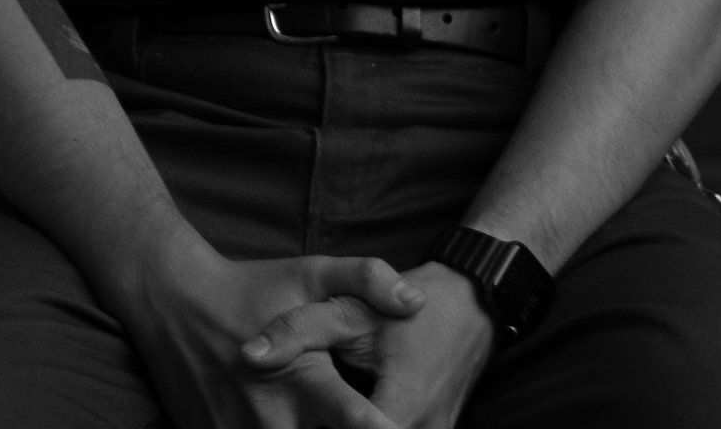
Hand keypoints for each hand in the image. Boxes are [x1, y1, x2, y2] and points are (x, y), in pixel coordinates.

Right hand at [123, 238, 427, 428]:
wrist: (175, 303)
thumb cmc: (252, 288)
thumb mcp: (310, 272)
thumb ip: (366, 278)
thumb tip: (417, 299)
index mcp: (304, 380)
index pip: (356, 421)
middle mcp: (273, 419)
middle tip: (371, 418)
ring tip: (315, 415)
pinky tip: (289, 420)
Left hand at [239, 261, 496, 428]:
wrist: (472, 303)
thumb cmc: (410, 307)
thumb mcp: (352, 309)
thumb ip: (298, 330)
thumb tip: (248, 355)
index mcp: (401, 409)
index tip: (295, 421)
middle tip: (302, 415)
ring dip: (346, 428)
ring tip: (314, 415)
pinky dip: (369, 427)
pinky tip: (344, 413)